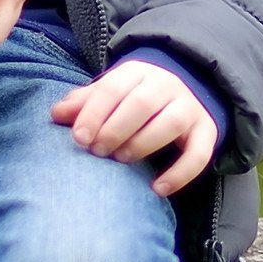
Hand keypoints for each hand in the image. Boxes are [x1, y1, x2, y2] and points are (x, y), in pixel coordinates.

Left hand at [52, 59, 218, 196]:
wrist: (186, 90)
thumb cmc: (135, 97)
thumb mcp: (110, 93)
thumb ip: (84, 103)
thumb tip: (55, 114)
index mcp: (138, 72)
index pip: (113, 88)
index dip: (94, 114)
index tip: (78, 138)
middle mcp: (167, 85)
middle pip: (142, 104)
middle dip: (115, 130)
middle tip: (97, 151)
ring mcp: (190, 107)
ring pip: (171, 123)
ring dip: (142, 144)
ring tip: (121, 160)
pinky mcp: (207, 131)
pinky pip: (198, 154)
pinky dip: (180, 174)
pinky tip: (158, 189)